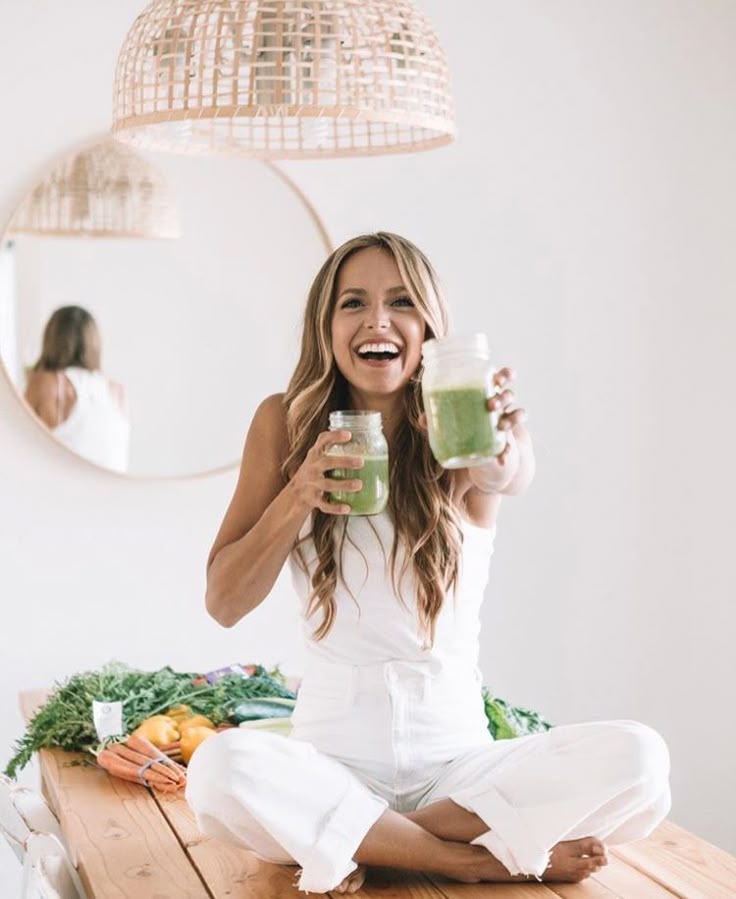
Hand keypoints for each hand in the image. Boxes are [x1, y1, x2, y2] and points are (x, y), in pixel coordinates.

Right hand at [289, 430, 364, 514]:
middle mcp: (312, 467)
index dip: (335, 436)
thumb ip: (334, 448)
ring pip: (327, 484)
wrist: (295, 493)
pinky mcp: (312, 500)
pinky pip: (324, 505)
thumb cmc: (314, 471)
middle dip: (344, 462)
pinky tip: (347, 508)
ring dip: (343, 485)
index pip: (322, 440)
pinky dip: (335, 508)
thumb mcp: (319, 456)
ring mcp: (311, 484)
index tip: (349, 434)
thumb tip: (368, 441)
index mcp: (315, 454)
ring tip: (359, 485)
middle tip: (361, 462)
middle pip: (327, 463)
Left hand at [417, 365, 528, 492]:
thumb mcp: (451, 420)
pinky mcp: (510, 440)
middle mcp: (501, 405)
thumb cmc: (464, 425)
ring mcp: (507, 421)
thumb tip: (422, 419)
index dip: (505, 375)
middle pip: (510, 394)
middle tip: (491, 405)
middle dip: (503, 397)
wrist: (480, 452)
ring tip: (501, 426)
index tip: (498, 378)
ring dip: (511, 418)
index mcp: (488, 393)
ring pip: (518, 414)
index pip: (502, 378)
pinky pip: (514, 443)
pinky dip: (507, 451)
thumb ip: (438, 419)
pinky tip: (501, 459)